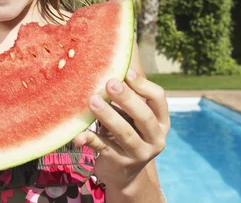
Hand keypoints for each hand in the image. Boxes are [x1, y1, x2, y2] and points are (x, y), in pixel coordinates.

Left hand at [74, 68, 169, 190]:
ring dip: (107, 115)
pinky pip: (104, 148)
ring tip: (92, 100)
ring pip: (125, 133)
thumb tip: (112, 66)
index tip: (125, 72)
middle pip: (144, 116)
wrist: (123, 174)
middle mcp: (155, 138)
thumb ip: (129, 96)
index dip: (143, 84)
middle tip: (109, 82)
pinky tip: (79, 134)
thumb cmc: (127, 132)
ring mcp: (140, 154)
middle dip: (127, 98)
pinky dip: (90, 140)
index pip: (158, 99)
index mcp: (161, 122)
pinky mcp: (120, 164)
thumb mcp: (133, 116)